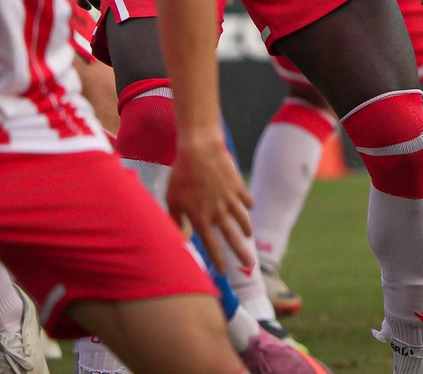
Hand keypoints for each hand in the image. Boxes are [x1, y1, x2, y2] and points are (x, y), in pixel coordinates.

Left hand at [166, 131, 253, 273]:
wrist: (200, 151)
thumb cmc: (181, 175)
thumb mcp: (172, 199)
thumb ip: (175, 219)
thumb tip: (177, 235)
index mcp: (201, 218)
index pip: (211, 245)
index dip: (217, 259)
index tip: (223, 271)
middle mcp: (218, 212)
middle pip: (232, 238)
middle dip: (241, 253)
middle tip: (250, 265)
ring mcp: (230, 199)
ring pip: (242, 219)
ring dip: (246, 229)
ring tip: (249, 237)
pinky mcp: (238, 186)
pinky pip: (246, 199)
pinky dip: (248, 205)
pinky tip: (248, 207)